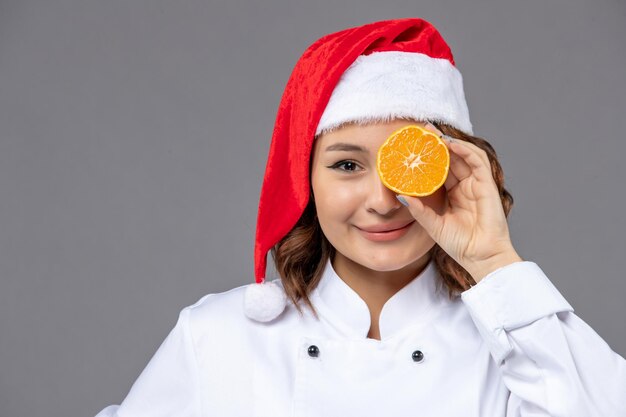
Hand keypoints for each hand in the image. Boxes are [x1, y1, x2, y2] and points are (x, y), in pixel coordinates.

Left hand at [397, 123, 522, 282]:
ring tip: (433, 133)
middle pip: (452, 157)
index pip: (440, 168)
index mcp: (453, 193)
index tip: (412, 146)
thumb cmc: (460, 244)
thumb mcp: (433, 224)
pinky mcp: (488, 185)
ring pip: (465, 155)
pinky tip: (450, 143)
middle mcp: (465, 186)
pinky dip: (465, 149)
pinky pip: (477, 161)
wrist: (480, 257)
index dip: (428, 156)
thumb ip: (419, 210)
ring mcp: (477, 184)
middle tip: (421, 130)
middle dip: (437, 143)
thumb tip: (401, 195)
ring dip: (450, 142)